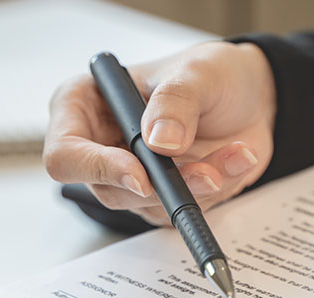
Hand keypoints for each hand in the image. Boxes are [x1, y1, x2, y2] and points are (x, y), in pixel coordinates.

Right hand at [43, 41, 276, 224]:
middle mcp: (100, 147)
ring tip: (237, 154)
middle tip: (207, 174)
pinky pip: (184, 208)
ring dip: (197, 188)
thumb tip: (159, 142)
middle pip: (109, 191)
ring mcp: (132, 176)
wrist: (249, 96)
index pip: (65, 155)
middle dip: (162, 187)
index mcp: (83, 107)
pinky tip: (238, 159)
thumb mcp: (196, 72)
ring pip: (151, 206)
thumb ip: (176, 101)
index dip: (97, 169)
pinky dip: (217, 190)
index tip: (141, 175)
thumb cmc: (209, 74)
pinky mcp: (164, 196)